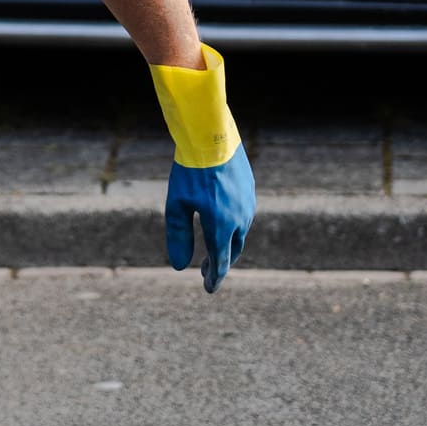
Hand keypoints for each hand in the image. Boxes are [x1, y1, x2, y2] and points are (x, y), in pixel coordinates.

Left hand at [165, 142, 255, 292]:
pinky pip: (243, 215)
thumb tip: (179, 267)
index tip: (208, 289)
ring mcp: (248, 203)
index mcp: (222, 225)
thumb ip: (179, 237)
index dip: (214, 277)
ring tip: (212, 248)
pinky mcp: (249, 189)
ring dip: (227, 244)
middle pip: (232, 250)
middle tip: (205, 270)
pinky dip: (233, 226)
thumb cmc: (190, 171)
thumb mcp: (177, 206)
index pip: (220, 261)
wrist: (211, 136)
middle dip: (220, 263)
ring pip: (240, 232)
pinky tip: (221, 222)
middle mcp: (240, 218)